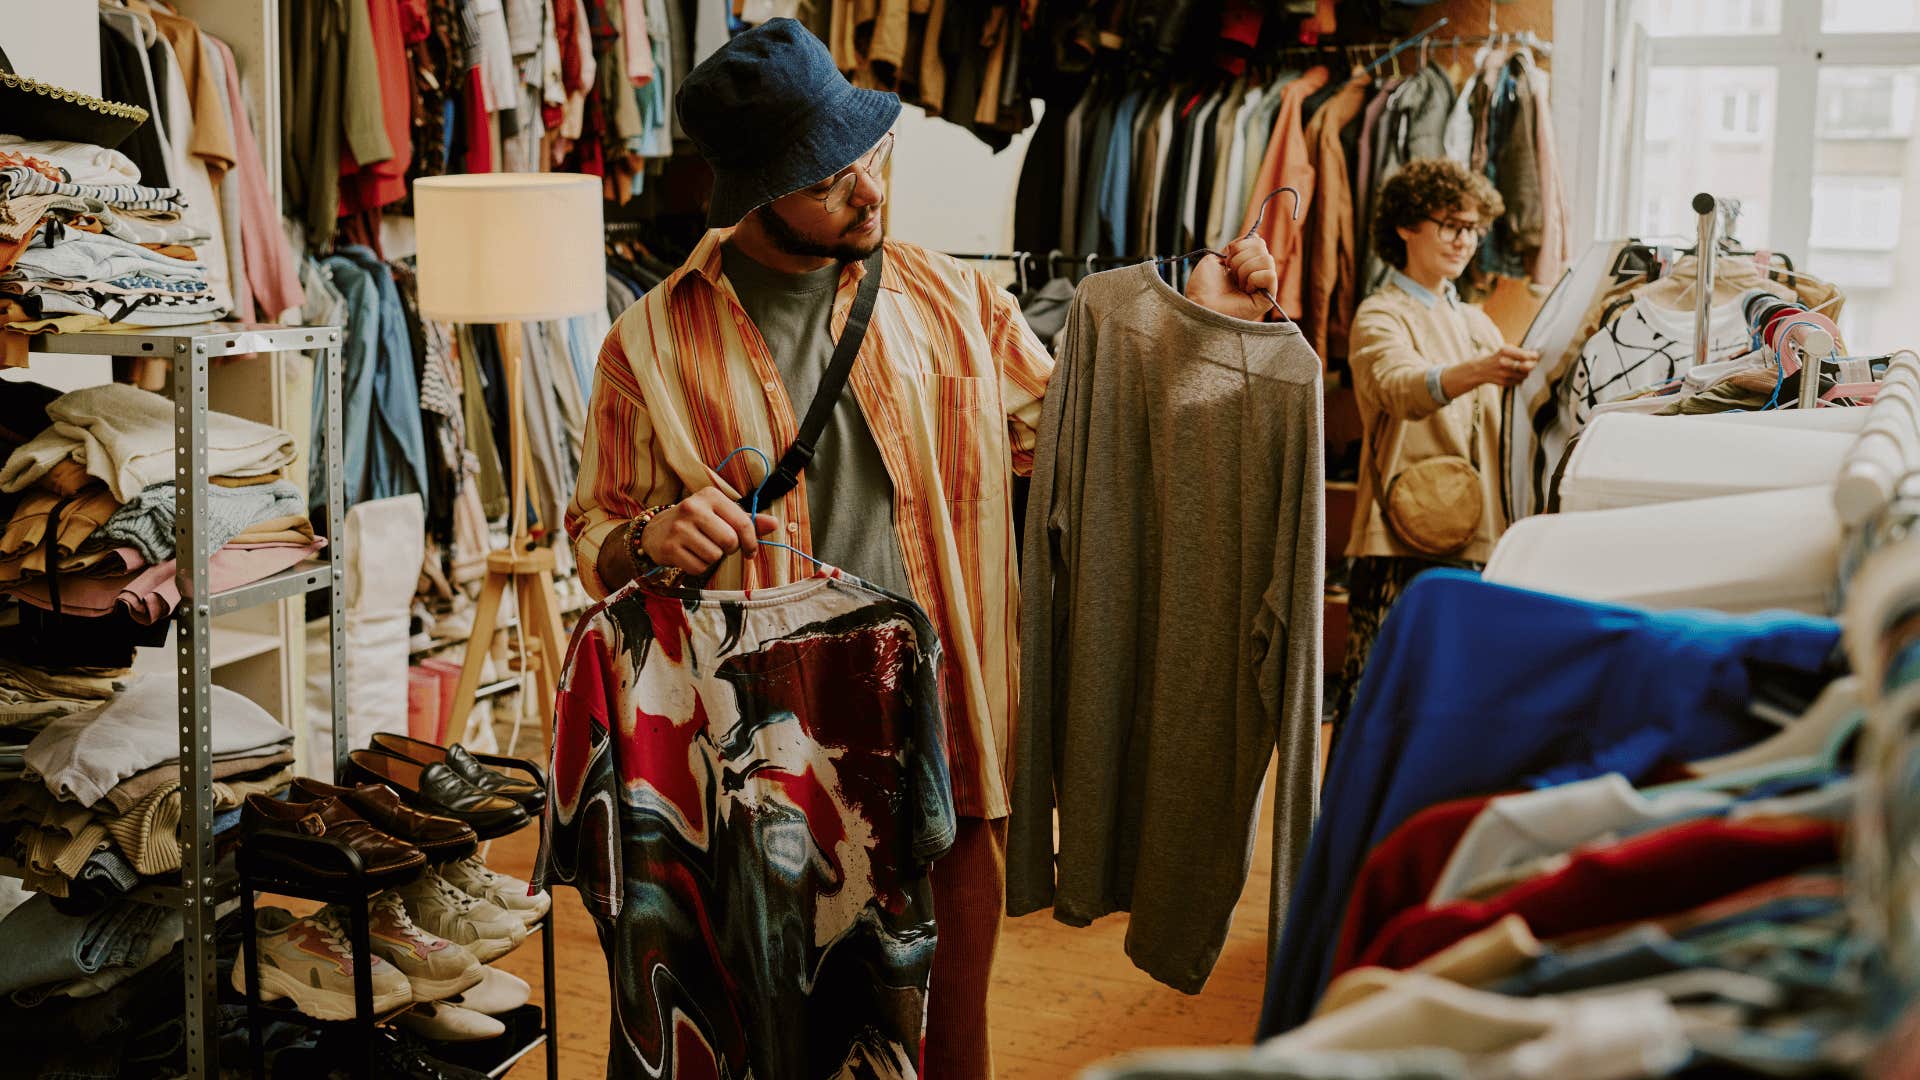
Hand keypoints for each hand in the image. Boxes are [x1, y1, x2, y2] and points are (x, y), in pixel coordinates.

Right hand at [640, 488, 778, 574]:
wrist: (656, 530)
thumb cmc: (696, 522)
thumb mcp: (720, 515)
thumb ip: (747, 521)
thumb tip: (774, 524)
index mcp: (710, 496)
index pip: (743, 523)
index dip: (752, 542)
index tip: (750, 551)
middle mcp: (693, 508)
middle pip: (730, 542)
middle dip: (729, 549)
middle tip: (718, 546)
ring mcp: (679, 528)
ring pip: (714, 556)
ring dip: (712, 558)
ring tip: (701, 548)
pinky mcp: (670, 547)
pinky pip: (699, 567)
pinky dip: (699, 567)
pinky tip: (690, 556)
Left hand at [1184, 236, 1279, 321]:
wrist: (1199, 305)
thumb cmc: (1202, 287)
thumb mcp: (1215, 258)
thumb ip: (1235, 247)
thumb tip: (1254, 237)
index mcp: (1245, 266)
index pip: (1258, 242)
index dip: (1241, 245)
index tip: (1227, 257)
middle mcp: (1256, 275)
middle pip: (1262, 247)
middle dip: (1240, 256)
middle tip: (1230, 273)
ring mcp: (1263, 287)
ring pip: (1267, 259)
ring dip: (1245, 268)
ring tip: (1236, 283)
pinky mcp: (1267, 299)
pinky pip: (1270, 275)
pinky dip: (1254, 278)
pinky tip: (1245, 290)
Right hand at [1464, 345, 1539, 388]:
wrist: (1481, 370)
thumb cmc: (1498, 357)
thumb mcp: (1506, 349)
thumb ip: (1520, 352)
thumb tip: (1536, 356)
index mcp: (1504, 351)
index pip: (1524, 355)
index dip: (1533, 356)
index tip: (1536, 356)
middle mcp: (1503, 362)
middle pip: (1526, 366)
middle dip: (1532, 365)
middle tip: (1532, 363)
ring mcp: (1503, 374)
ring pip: (1524, 375)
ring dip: (1526, 372)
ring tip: (1522, 369)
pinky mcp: (1503, 382)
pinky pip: (1519, 381)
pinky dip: (1520, 378)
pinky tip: (1515, 374)